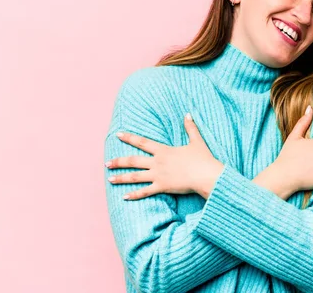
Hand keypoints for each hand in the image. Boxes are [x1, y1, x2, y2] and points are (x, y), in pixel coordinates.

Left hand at [105, 113, 224, 199]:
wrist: (206, 175)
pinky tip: (125, 197)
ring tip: (109, 179)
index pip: (142, 142)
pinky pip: (145, 192)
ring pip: (135, 177)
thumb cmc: (203, 159)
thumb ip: (190, 128)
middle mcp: (157, 162)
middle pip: (133, 161)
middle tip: (106, 163)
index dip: (129, 138)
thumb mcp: (197, 141)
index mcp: (163, 151)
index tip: (118, 135)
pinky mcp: (162, 187)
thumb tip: (188, 114)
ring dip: (121, 178)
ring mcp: (159, 175)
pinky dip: (135, 195)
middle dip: (118, 162)